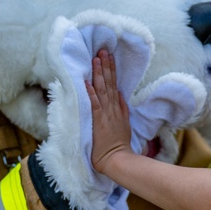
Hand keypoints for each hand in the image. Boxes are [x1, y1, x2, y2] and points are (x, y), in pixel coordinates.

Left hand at [87, 49, 132, 175]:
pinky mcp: (98, 121)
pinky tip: (86, 81)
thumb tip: (120, 94)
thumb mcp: (124, 123)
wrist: (118, 159)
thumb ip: (122, 108)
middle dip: (105, 66)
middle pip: (108, 83)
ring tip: (96, 59)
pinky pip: (93, 104)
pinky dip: (90, 92)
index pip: (113, 85)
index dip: (111, 70)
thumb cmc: (119, 145)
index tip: (108, 57)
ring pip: (102, 89)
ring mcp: (105, 114)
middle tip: (102, 50)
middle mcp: (112, 108)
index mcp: (117, 108)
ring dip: (99, 74)